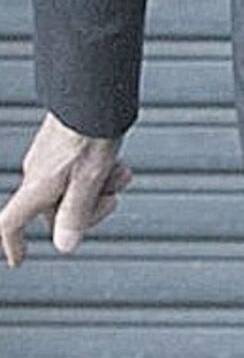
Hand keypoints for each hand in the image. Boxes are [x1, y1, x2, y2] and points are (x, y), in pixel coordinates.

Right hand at [0, 110, 132, 267]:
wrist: (93, 97)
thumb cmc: (90, 135)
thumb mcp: (89, 181)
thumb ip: (76, 214)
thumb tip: (64, 246)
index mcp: (37, 187)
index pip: (10, 222)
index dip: (11, 244)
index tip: (18, 260)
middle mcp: (38, 177)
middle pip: (59, 213)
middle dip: (90, 210)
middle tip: (112, 196)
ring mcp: (49, 164)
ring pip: (76, 192)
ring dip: (102, 189)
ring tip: (119, 172)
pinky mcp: (62, 152)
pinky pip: (81, 174)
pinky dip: (101, 174)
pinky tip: (118, 165)